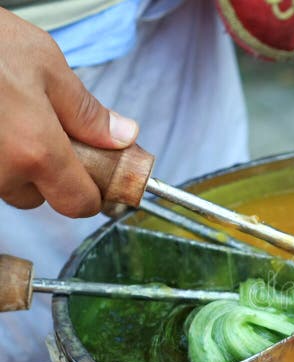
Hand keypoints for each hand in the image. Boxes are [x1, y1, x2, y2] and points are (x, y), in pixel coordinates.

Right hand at [0, 8, 138, 216]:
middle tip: (44, 131)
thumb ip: (85, 111)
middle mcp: (0, 170)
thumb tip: (122, 137)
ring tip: (9, 116)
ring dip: (12, 163)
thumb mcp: (45, 64)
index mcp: (36, 151)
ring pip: (4, 184)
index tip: (96, 180)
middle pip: (36, 197)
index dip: (91, 195)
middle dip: (46, 173)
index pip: (77, 204)